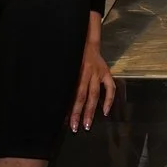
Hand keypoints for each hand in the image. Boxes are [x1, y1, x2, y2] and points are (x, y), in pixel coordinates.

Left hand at [70, 12, 114, 130]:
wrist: (86, 39)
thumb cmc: (71, 53)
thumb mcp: (64, 65)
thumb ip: (64, 78)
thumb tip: (56, 97)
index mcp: (76, 72)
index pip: (73, 94)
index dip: (70, 108)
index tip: (66, 121)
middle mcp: (87, 74)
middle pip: (83, 96)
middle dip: (79, 113)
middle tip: (76, 127)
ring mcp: (98, 73)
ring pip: (95, 95)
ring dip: (91, 110)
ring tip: (87, 124)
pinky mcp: (106, 72)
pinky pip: (110, 87)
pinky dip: (109, 100)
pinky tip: (105, 111)